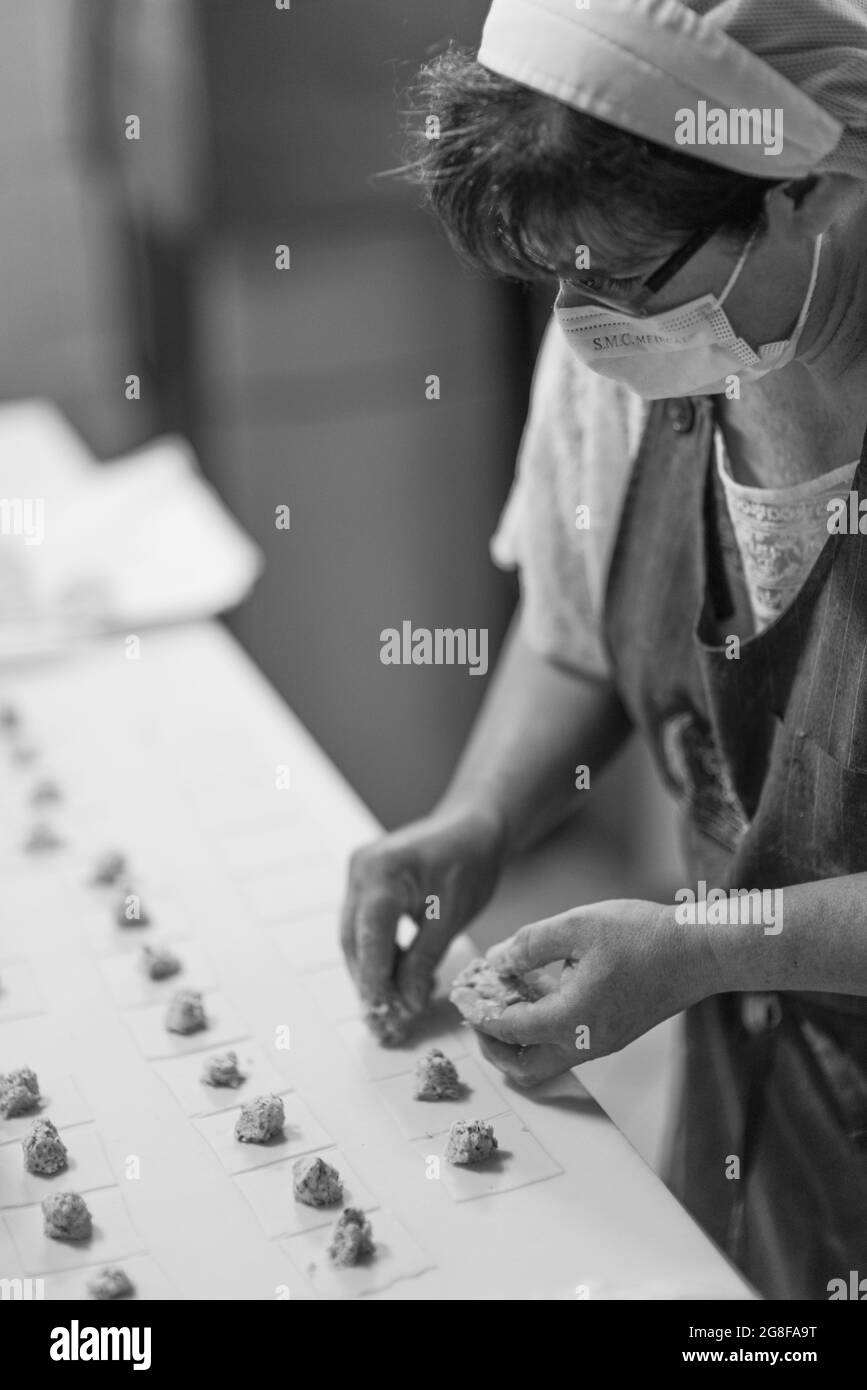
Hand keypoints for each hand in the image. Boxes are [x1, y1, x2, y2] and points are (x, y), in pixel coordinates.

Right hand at [341, 803, 506, 1015]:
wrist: (471, 826)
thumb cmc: (469, 862)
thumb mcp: (453, 915)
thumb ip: (425, 959)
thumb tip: (407, 1004)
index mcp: (382, 873)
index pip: (370, 940)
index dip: (375, 984)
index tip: (384, 1020)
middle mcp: (361, 870)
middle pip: (355, 941)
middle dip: (370, 984)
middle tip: (388, 1024)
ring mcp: (358, 874)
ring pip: (356, 937)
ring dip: (373, 972)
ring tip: (394, 1008)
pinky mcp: (364, 882)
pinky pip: (364, 925)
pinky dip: (379, 953)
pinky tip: (398, 978)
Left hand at [473, 898, 714, 1086]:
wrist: (701, 952)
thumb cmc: (644, 936)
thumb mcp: (578, 925)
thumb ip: (530, 944)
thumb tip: (498, 960)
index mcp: (571, 1020)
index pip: (507, 1029)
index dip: (477, 1012)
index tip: (460, 994)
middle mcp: (584, 1043)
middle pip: (522, 1068)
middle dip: (491, 1046)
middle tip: (476, 1013)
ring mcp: (601, 1043)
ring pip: (545, 1060)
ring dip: (517, 1037)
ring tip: (503, 996)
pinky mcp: (612, 1033)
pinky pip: (565, 1043)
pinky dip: (541, 1027)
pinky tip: (536, 989)